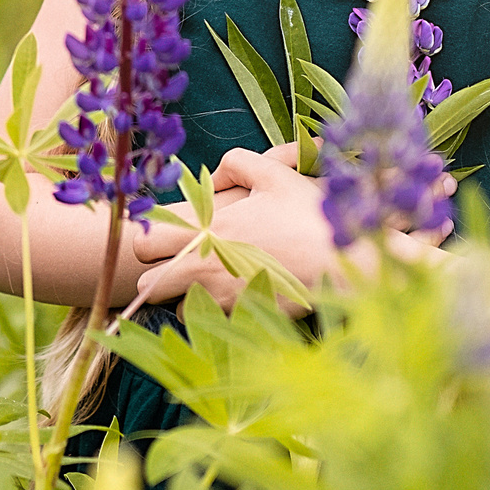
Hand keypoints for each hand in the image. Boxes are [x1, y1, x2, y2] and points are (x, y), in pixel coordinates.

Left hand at [127, 145, 336, 312]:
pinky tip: (235, 299)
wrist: (344, 258)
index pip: (144, 244)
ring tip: (210, 285)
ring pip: (177, 310)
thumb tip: (209, 176)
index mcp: (206, 228)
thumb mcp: (273, 173)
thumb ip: (234, 164)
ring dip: (187, 300)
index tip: (164, 241)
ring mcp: (223, 297)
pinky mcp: (244, 318)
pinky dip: (217, 315)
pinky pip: (214, 325)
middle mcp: (205, 266)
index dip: (148, 244)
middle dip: (157, 278)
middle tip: (177, 268)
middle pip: (147, 287)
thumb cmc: (308, 212)